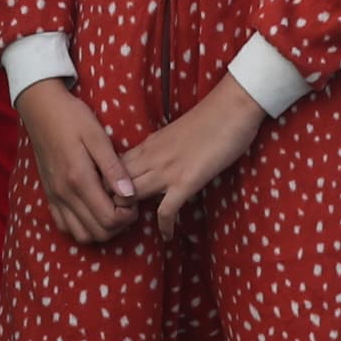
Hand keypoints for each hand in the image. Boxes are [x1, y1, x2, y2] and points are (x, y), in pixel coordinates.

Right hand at [18, 77, 140, 247]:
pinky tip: (92, 210)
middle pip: (98, 232)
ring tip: (111, 208)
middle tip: (126, 204)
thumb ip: (113, 168)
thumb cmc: (73, 118)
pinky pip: (65, 226)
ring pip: (81, 235)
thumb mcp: (98, 137)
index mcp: (79, 179)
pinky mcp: (49, 196)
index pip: (109, 219)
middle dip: (118, 224)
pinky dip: (82, 226)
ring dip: (101, 229)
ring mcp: (55, 197)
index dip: (127, 215)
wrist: (41, 109)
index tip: (133, 199)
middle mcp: (64, 194)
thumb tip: (129, 195)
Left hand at [118, 76, 269, 230]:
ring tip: (138, 228)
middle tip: (121, 220)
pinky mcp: (186, 180)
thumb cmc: (210, 118)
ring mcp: (166, 169)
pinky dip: (165, 226)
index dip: (107, 186)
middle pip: (112, 183)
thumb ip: (160, 150)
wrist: (233, 105)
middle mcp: (150, 156)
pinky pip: (166, 210)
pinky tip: (168, 235)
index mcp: (147, 144)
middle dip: (110, 204)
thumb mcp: (174, 134)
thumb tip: (154, 165)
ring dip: (130, 215)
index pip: (111, 167)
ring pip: (129, 195)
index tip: (114, 201)